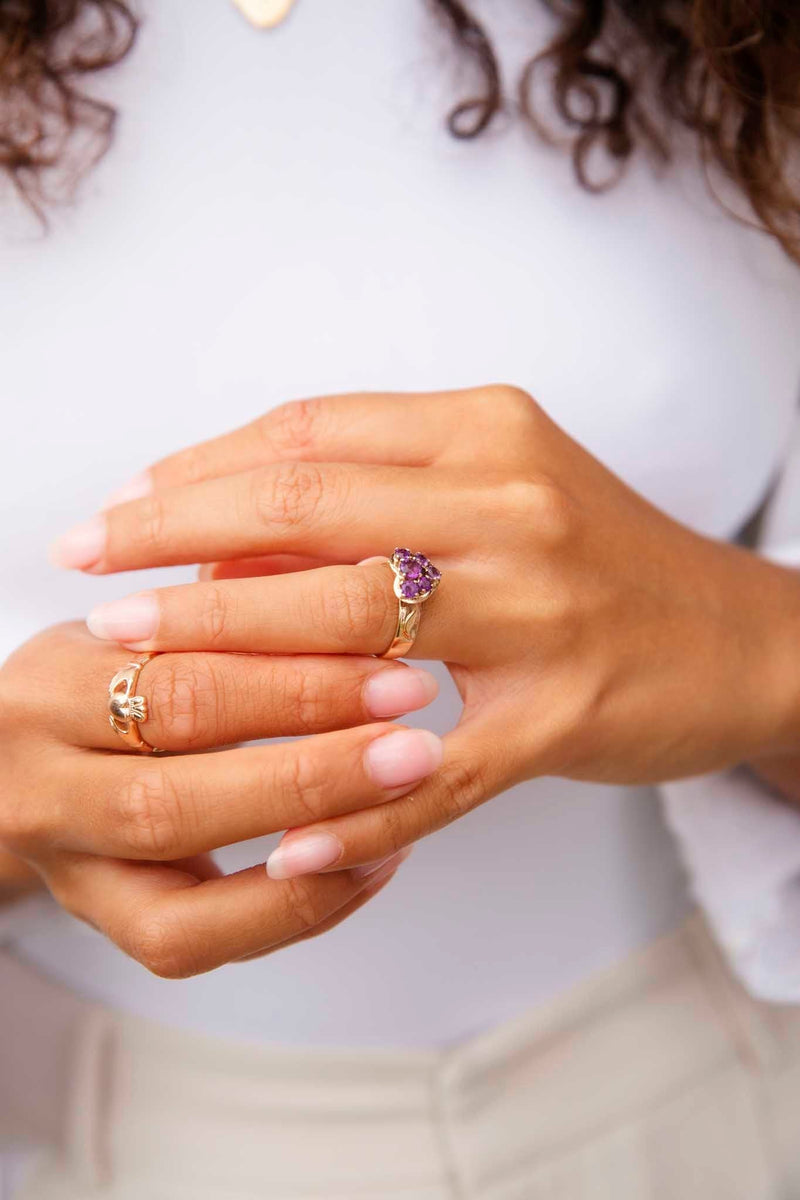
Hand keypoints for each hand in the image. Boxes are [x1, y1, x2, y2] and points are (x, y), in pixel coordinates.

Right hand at [0, 622, 441, 971]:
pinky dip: (294, 911)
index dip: (296, 683)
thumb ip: (223, 612)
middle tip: (414, 748)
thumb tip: (358, 586)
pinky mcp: (98, 923)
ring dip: (310, 859)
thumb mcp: (145, 619)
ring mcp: (63, 870)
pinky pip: (192, 945)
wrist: (30, 745)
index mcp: (47, 689)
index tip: (395, 666)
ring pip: (182, 898)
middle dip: (311, 776)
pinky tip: (370, 860)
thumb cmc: (110, 667)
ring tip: (404, 810)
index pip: (179, 686)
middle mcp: (36, 789)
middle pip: (174, 799)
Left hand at [55, 386, 799, 876]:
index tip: (126, 502)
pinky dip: (354, 805)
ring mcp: (541, 611)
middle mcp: (514, 506)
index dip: (203, 466)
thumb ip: (386, 493)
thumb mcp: (503, 488)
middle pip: (308, 510)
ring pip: (349, 624)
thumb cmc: (602, 559)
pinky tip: (284, 830)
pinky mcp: (565, 712)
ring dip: (224, 645)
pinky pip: (435, 770)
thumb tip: (234, 530)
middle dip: (176, 539)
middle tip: (87, 564)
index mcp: (491, 435)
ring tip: (133, 660)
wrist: (742, 636)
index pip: (315, 434)